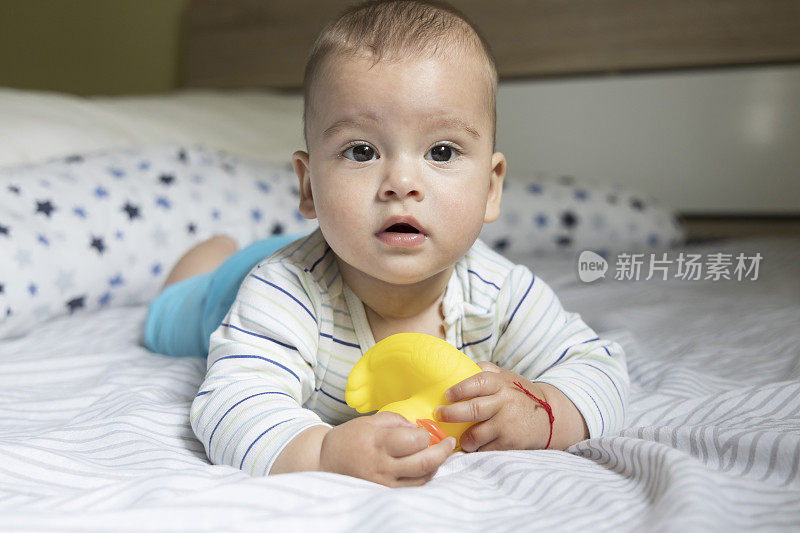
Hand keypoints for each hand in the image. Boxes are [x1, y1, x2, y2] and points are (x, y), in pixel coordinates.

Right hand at [319, 411, 456, 486]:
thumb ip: (395, 420)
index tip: (426, 430)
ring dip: (436, 465)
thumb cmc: (348, 439)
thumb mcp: (368, 422)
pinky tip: (426, 466)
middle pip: (424, 462)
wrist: (325, 463)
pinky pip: (413, 487)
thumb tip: (417, 427)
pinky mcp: (385, 493)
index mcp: (377, 443)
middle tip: (450, 443)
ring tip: (440, 453)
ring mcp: (384, 483)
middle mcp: (382, 466)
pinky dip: (425, 476)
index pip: (414, 440)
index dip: (426, 434)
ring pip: (422, 478)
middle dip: (443, 451)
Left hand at [434, 361, 556, 451]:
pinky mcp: (510, 443)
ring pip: (475, 435)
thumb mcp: (507, 377)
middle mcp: (505, 403)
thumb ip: (486, 370)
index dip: (458, 389)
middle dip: (450, 414)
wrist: (550, 418)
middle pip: (472, 410)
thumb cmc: (521, 395)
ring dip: (464, 438)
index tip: (446, 396)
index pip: (477, 382)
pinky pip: (485, 449)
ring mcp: (507, 425)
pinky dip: (478, 449)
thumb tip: (460, 365)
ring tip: (461, 437)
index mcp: (502, 384)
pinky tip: (477, 446)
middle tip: (440, 415)